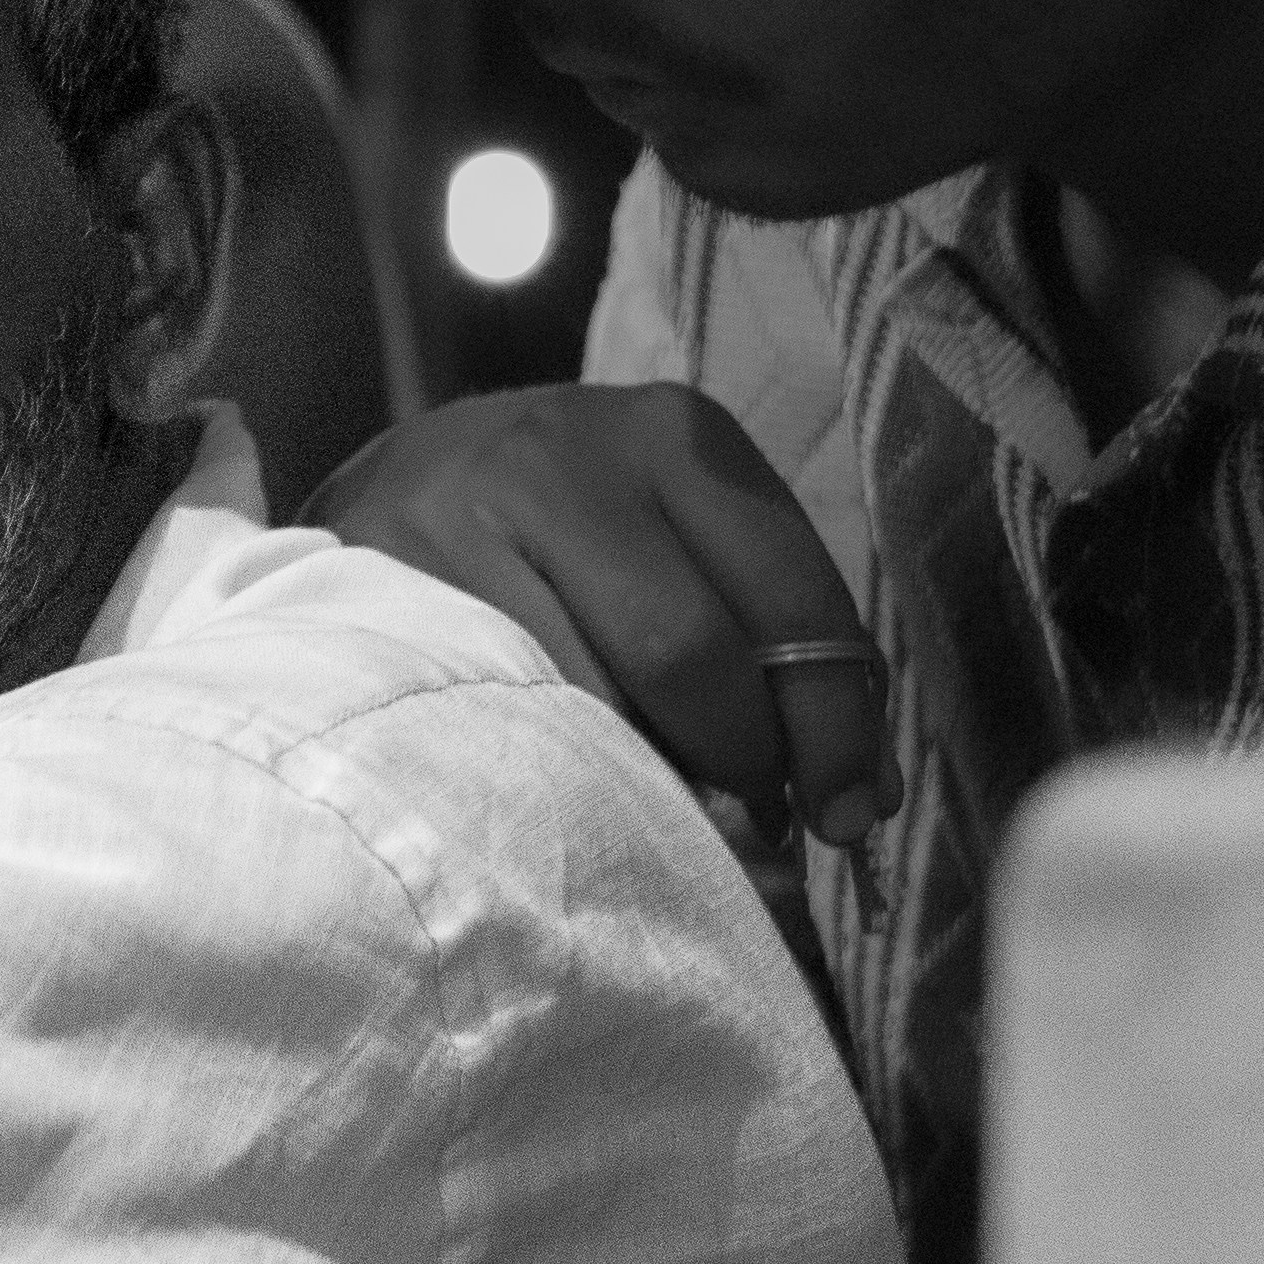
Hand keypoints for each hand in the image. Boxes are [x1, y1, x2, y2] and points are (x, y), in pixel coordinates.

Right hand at [303, 386, 895, 849]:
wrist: (391, 486)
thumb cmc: (573, 532)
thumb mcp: (679, 542)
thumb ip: (777, 647)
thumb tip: (872, 799)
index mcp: (677, 437)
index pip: (791, 594)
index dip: (836, 724)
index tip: (851, 813)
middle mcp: (573, 455)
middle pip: (691, 652)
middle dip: (742, 764)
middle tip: (757, 825)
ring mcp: (468, 514)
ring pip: (590, 698)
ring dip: (654, 791)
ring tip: (674, 822)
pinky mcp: (392, 580)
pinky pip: (502, 719)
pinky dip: (563, 782)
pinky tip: (582, 801)